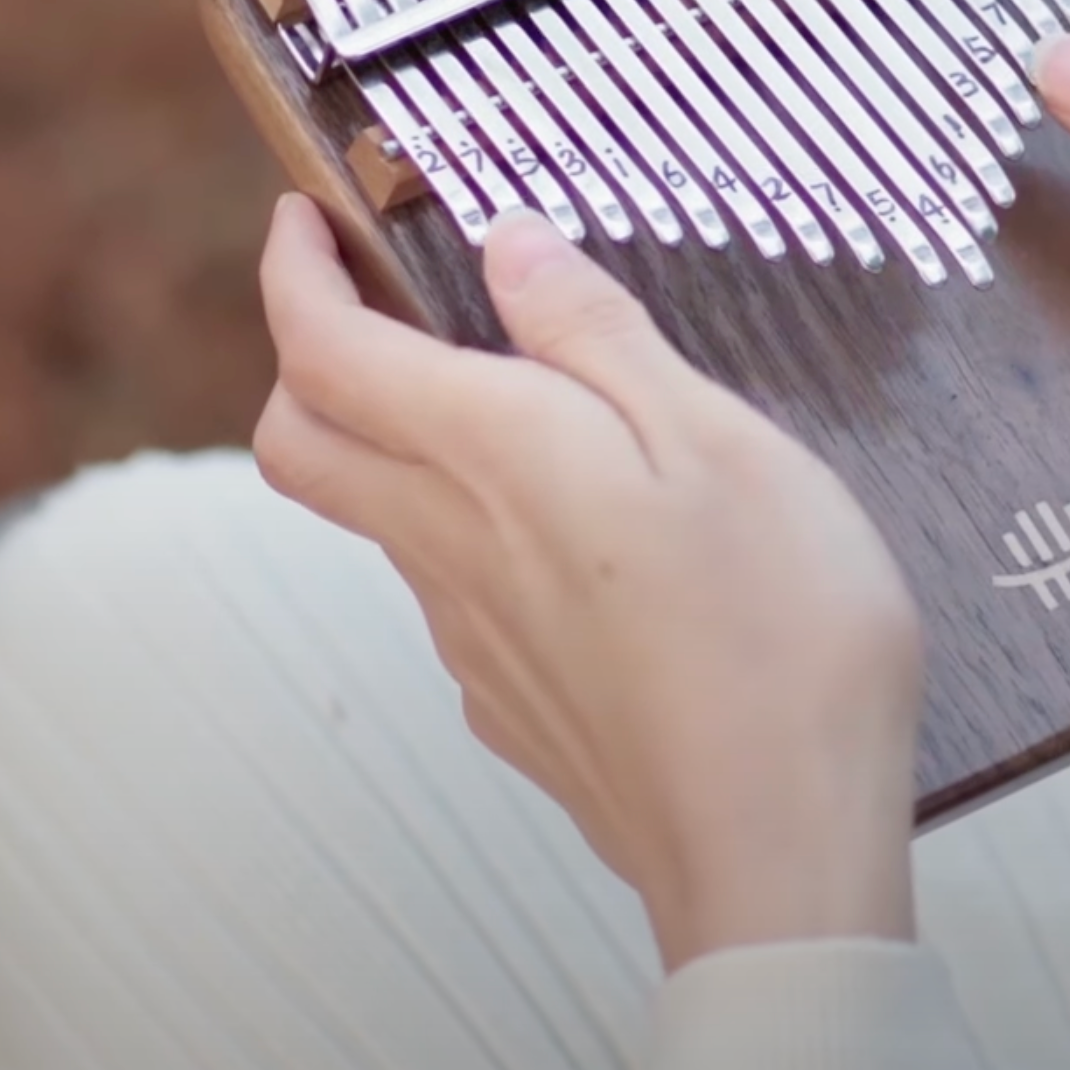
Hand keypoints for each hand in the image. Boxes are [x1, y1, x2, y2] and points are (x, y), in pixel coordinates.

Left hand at [252, 196, 924, 967]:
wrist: (778, 849)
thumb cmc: (778, 636)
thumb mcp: (720, 440)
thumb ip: (599, 337)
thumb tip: (509, 249)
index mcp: (491, 456)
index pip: (321, 350)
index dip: (291, 273)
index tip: (301, 220)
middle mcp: (451, 547)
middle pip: (300, 445)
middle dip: (307, 359)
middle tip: (376, 305)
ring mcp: (472, 640)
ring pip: (378, 522)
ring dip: (397, 448)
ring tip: (516, 411)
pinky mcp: (514, 706)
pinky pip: (453, 600)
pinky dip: (473, 539)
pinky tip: (579, 542)